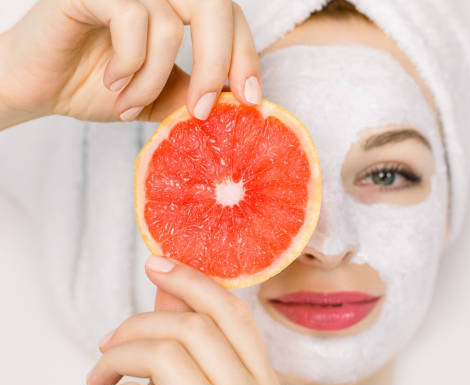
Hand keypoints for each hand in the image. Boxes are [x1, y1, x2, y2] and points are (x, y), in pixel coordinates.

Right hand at [0, 0, 259, 127]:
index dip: (247, 56)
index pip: (230, 16)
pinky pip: (133, 20)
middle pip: (215, 6)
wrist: (38, 87)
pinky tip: (111, 81)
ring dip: (152, 78)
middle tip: (202, 110)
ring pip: (169, 24)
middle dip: (216, 64)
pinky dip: (128, 64)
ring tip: (130, 103)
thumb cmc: (98, 86)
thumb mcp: (160, 95)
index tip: (251, 100)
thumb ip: (195, 93)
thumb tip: (240, 104)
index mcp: (177, 6)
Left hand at [86, 256, 285, 384]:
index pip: (236, 317)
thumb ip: (197, 354)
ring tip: (99, 377)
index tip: (157, 264)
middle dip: (139, 323)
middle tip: (108, 343)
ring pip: (163, 355)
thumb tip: (169, 296)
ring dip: (118, 356)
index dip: (195, 282)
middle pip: (194, 328)